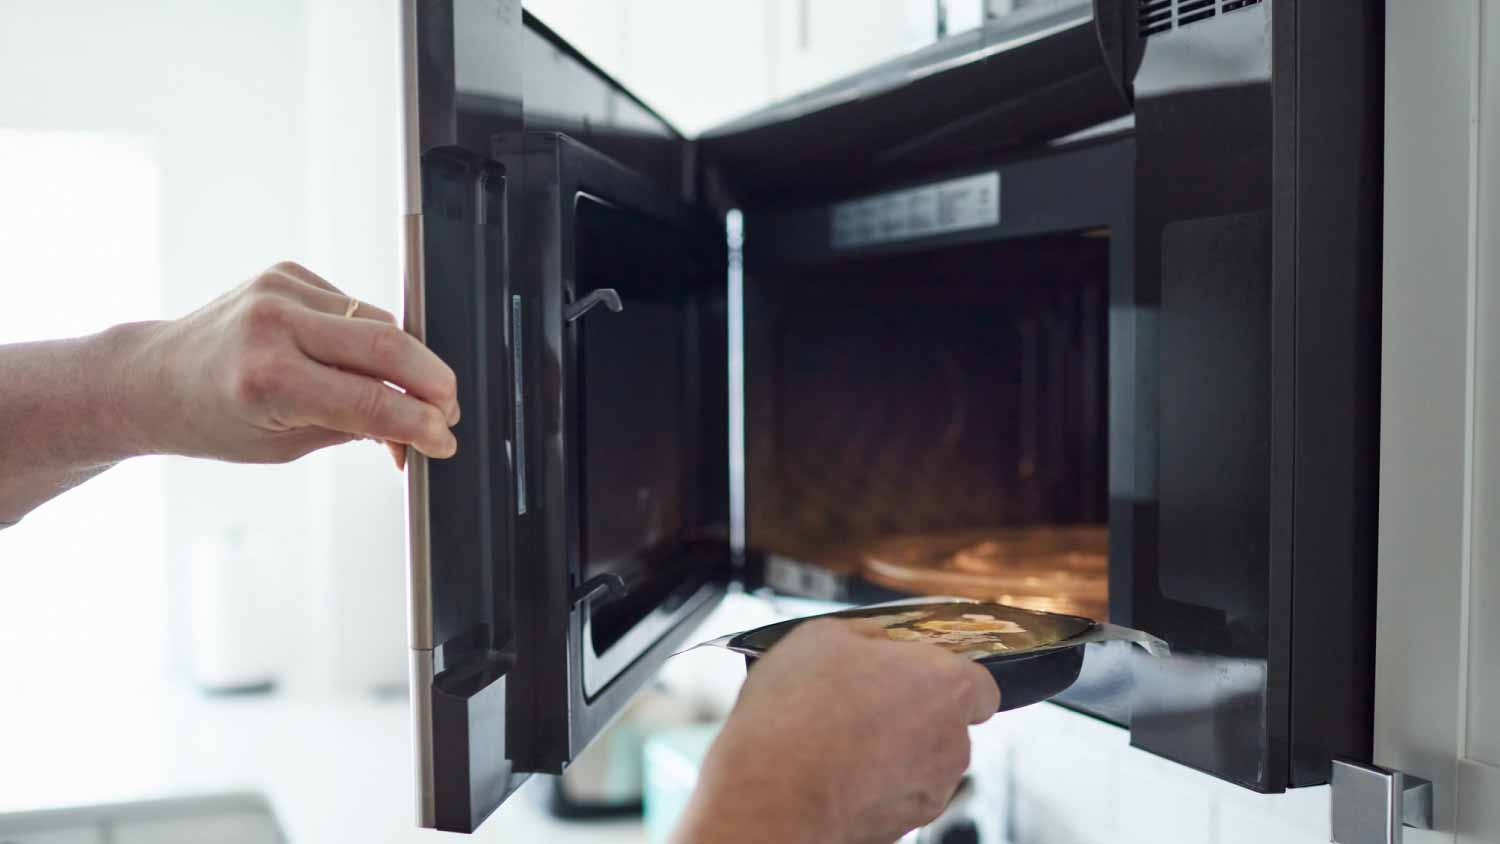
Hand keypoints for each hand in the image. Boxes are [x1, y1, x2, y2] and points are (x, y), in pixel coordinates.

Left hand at [116, 261, 457, 466]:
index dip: (419, 423)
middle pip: (388, 345)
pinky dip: (369, 339)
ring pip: (379, 323)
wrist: (153, 377)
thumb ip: (354, 429)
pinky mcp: (287, 273)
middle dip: (432, 382)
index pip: (371, 400)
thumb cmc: (211, 419)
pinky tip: (354, 364)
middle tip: (447, 412)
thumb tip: (416, 427)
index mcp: (267, 379)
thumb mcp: (284, 445)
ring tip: (401, 397)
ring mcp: (280, 290)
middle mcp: (274, 324)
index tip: (442, 441)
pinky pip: (355, 307)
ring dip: (404, 364)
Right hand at [674, 619, 999, 843]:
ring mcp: (929, 791)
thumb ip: (870, 635)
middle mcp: (953, 744)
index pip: (982, 686)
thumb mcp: (826, 635)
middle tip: (862, 700)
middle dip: (912, 712)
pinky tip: (832, 770)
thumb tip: (879, 644)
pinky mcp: (902, 827)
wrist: (770, 791)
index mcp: (947, 686)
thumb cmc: (800, 710)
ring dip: (892, 750)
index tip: (911, 673)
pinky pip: (895, 794)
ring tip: (838, 738)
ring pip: (921, 762)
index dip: (946, 677)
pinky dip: (873, 784)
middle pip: (948, 724)